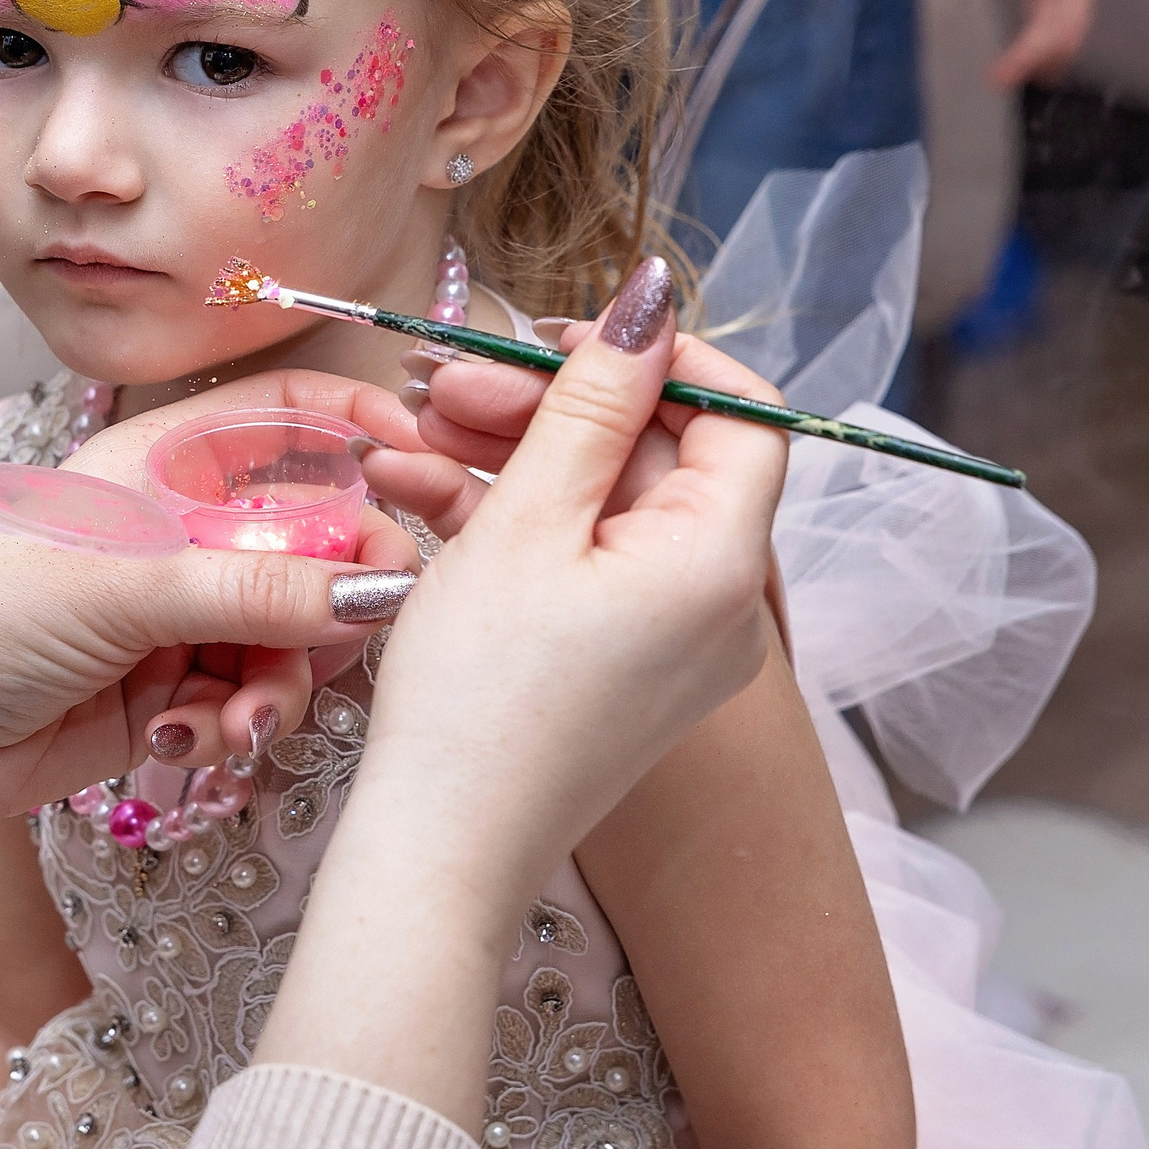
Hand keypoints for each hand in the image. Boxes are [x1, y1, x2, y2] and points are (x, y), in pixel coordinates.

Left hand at [0, 365, 424, 835]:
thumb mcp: (130, 588)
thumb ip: (262, 590)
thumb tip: (383, 590)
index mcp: (162, 464)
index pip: (289, 417)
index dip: (365, 430)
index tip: (429, 467)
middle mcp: (181, 531)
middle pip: (314, 543)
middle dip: (332, 600)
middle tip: (342, 640)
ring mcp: (180, 614)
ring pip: (291, 636)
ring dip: (276, 685)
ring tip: (231, 722)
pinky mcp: (175, 693)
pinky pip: (251, 698)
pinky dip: (235, 724)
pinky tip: (188, 743)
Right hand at [254, 258, 783, 1124]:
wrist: (441, 852)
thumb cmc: (480, 694)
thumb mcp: (528, 520)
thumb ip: (592, 399)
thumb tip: (653, 296)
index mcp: (721, 559)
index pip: (743, 416)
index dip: (663, 359)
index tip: (564, 337)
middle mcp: (721, 602)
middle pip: (655, 456)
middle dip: (547, 405)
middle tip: (441, 381)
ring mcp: (673, 640)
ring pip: (602, 506)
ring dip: (507, 457)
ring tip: (405, 436)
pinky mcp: (622, 667)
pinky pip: (581, 564)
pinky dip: (510, 525)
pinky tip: (417, 495)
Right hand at [927, 0, 1096, 89]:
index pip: (1041, 10)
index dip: (1030, 43)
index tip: (1010, 73)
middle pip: (1055, 16)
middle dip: (1038, 52)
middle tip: (1015, 81)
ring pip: (1069, 7)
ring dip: (1052, 40)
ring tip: (1036, 71)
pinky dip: (1067, 11)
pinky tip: (1058, 36)